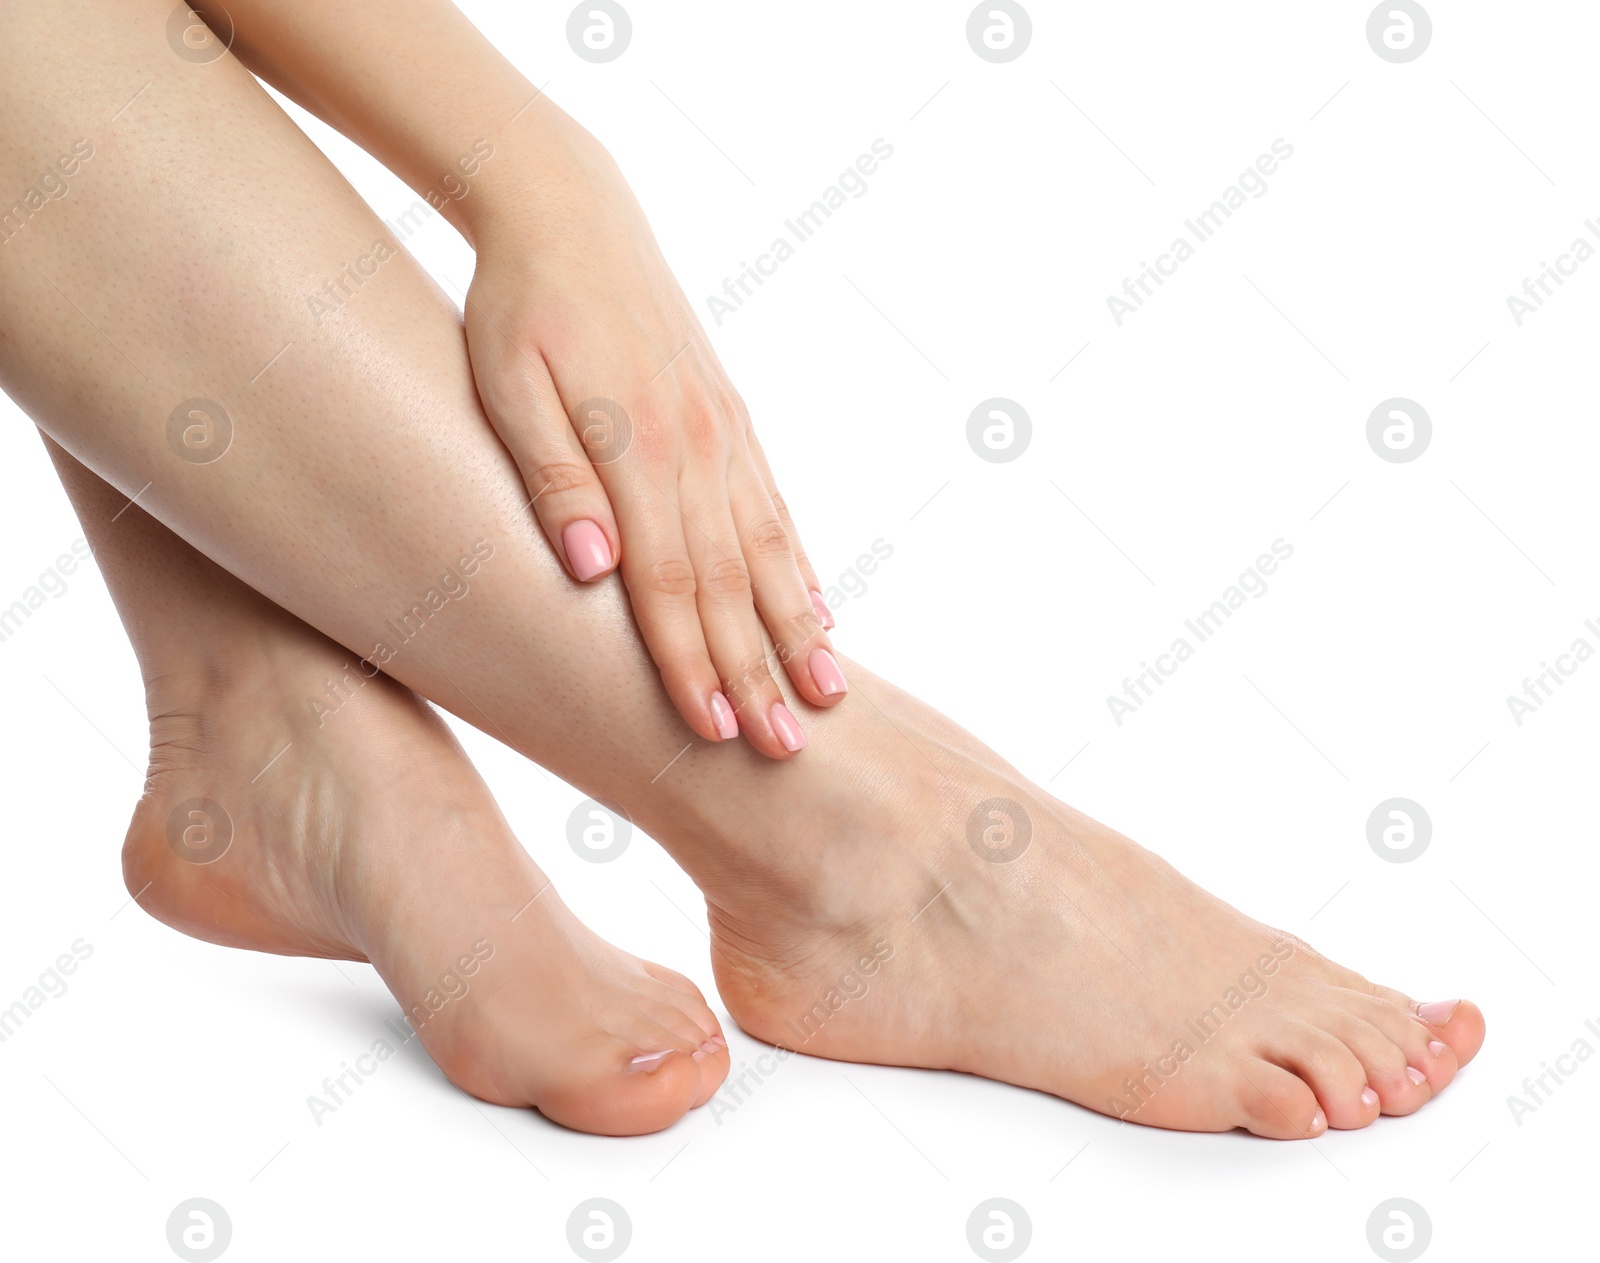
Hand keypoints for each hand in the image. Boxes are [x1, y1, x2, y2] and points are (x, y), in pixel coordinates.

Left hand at [461, 123, 843, 758]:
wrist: (570, 212)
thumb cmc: (520, 305)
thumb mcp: (507, 383)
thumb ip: (552, 475)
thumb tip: (593, 567)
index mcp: (640, 446)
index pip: (667, 580)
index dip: (690, 661)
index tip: (712, 731)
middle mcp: (699, 446)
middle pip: (730, 582)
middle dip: (755, 671)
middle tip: (784, 750)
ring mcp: (725, 434)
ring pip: (770, 551)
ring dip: (796, 630)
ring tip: (825, 696)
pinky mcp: (733, 420)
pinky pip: (777, 507)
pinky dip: (802, 565)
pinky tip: (822, 608)